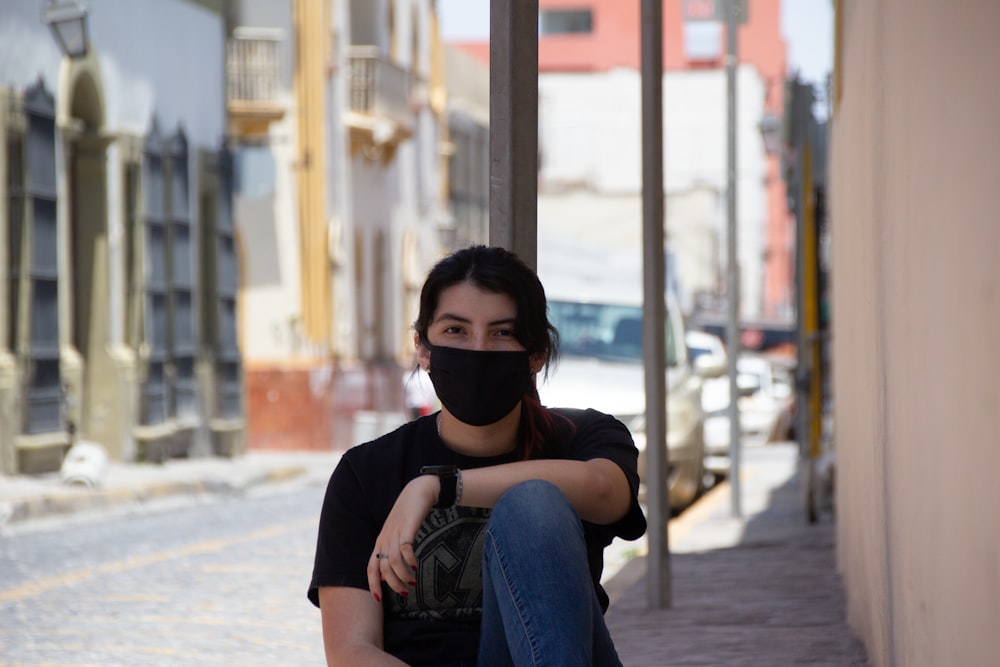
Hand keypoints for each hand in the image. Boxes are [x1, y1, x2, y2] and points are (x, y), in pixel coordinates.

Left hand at [367, 474, 437, 600]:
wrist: (418, 491)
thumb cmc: (408, 515)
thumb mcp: (397, 534)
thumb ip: (392, 551)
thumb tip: (388, 574)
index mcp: (380, 543)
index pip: (371, 568)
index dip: (373, 585)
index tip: (378, 600)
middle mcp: (385, 539)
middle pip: (382, 568)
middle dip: (392, 584)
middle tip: (405, 592)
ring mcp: (395, 533)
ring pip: (392, 561)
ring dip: (402, 575)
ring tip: (412, 581)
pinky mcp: (407, 527)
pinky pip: (405, 549)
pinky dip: (410, 561)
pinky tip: (416, 565)